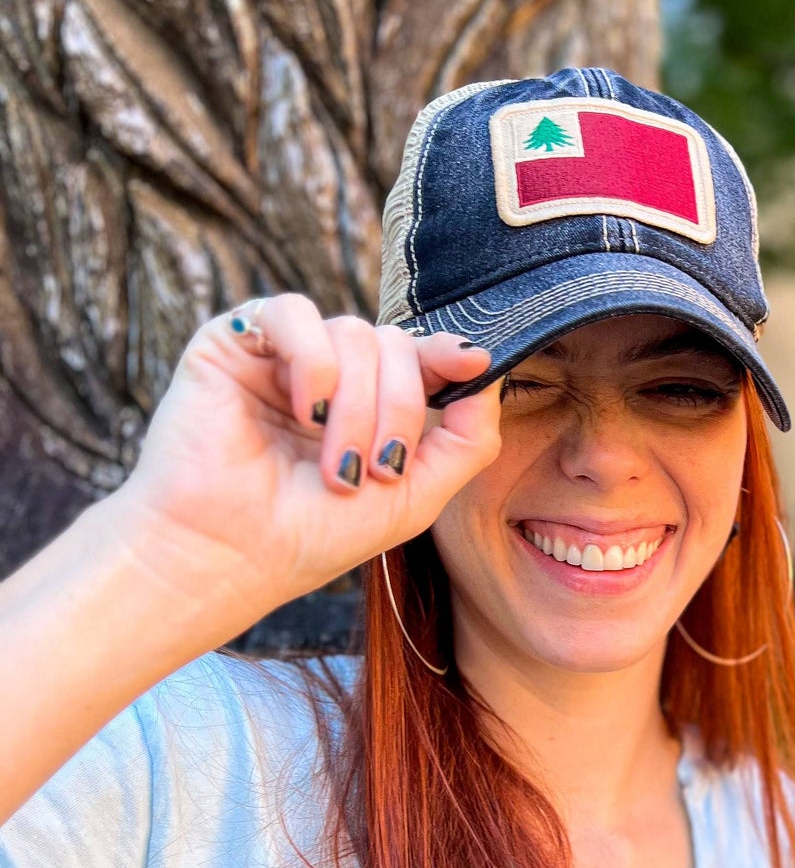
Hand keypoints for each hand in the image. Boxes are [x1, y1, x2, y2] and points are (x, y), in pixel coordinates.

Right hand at [116, 296, 498, 639]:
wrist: (233, 556)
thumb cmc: (316, 535)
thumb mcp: (417, 495)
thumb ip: (467, 439)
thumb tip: (487, 370)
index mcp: (368, 405)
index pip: (419, 357)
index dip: (448, 356)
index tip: (473, 364)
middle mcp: (328, 375)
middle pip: (395, 344)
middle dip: (399, 409)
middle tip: (374, 470)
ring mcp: (283, 357)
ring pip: (354, 332)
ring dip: (358, 404)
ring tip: (334, 465)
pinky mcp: (235, 342)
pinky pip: (294, 312)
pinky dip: (314, 362)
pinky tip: (304, 410)